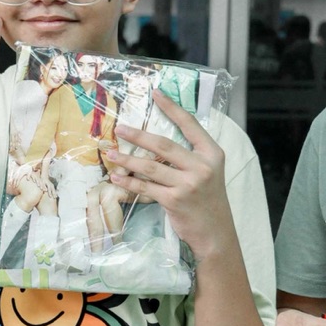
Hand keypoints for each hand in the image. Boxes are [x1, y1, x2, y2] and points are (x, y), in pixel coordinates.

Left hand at [104, 93, 235, 260]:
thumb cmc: (208, 199)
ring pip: (150, 166)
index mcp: (212, 153)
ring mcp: (188, 184)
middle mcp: (201, 166)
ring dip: (127, 159)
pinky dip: (129, 182)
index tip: (155, 94)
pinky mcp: (174, 200)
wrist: (215, 231)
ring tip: (111, 153)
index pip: (190, 124)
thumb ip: (190, 155)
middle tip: (120, 128)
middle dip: (138, 135)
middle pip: (163, 144)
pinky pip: (145, 187)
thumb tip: (157, 141)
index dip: (171, 107)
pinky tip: (116, 178)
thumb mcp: (208, 171)